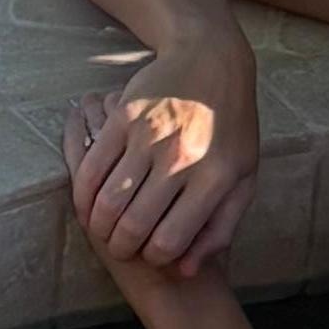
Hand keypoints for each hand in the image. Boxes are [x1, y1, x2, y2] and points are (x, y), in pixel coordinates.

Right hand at [66, 74, 258, 281]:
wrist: (213, 59)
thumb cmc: (233, 125)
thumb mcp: (244, 176)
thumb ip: (220, 226)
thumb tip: (186, 269)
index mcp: (215, 178)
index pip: (171, 239)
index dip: (156, 257)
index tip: (153, 255)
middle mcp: (180, 159)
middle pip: (134, 225)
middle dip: (121, 247)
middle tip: (120, 249)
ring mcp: (149, 137)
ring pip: (108, 200)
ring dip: (99, 225)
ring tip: (103, 230)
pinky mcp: (123, 119)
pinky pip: (91, 168)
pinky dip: (84, 194)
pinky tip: (88, 203)